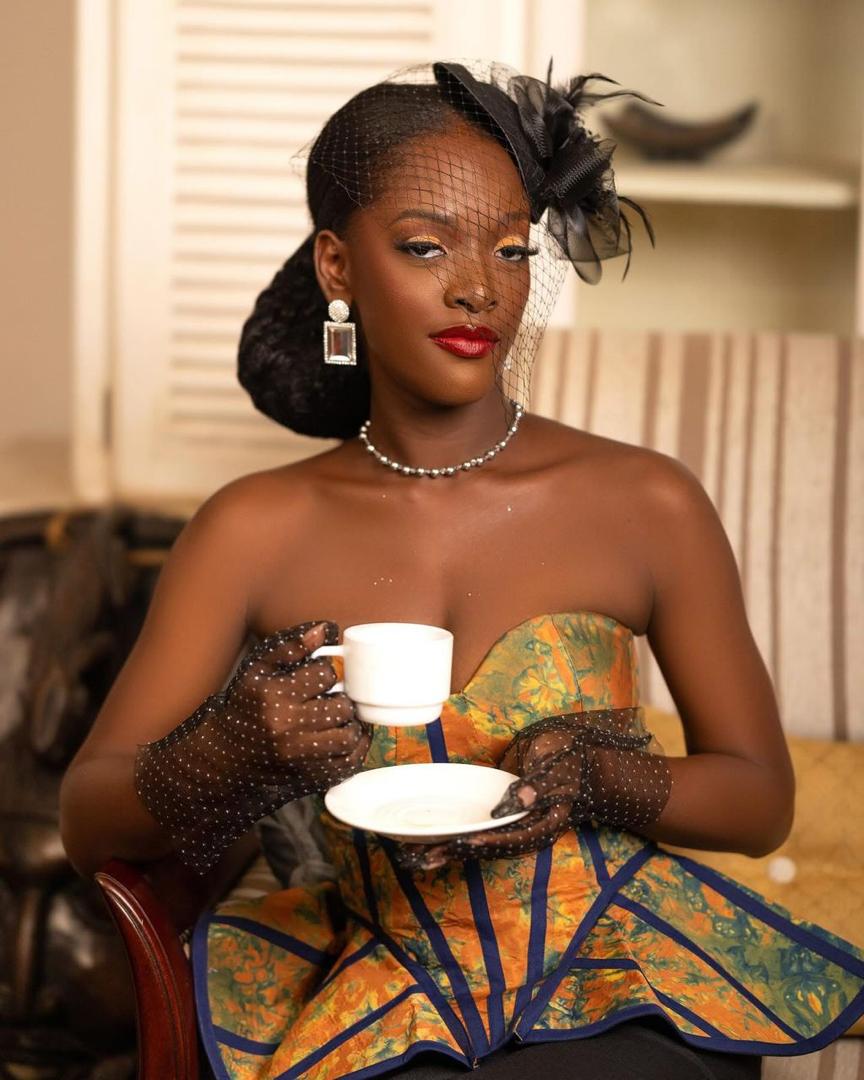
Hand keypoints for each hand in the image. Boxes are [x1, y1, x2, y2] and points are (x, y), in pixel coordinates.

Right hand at [135, 620, 370, 871]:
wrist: (219, 763)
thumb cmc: (240, 711)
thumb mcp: (255, 673)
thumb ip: (289, 648)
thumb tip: (326, 630)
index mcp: (274, 697)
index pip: (324, 675)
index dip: (328, 673)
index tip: (322, 677)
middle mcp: (287, 728)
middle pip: (340, 705)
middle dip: (340, 699)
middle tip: (332, 698)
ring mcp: (299, 757)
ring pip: (348, 735)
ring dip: (349, 724)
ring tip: (338, 718)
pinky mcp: (308, 779)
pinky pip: (348, 763)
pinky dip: (354, 749)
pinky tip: (344, 737)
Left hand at [393, 722, 587, 869]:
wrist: (568, 753)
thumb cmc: (565, 757)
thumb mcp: (556, 766)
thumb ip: (538, 785)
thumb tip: (517, 802)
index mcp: (545, 825)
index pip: (515, 838)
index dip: (489, 842)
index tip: (464, 842)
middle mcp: (526, 832)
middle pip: (490, 847)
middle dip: (457, 852)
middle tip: (423, 857)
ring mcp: (510, 826)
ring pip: (478, 843)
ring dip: (448, 849)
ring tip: (414, 857)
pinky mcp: (498, 818)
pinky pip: (474, 830)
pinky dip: (452, 835)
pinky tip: (427, 840)